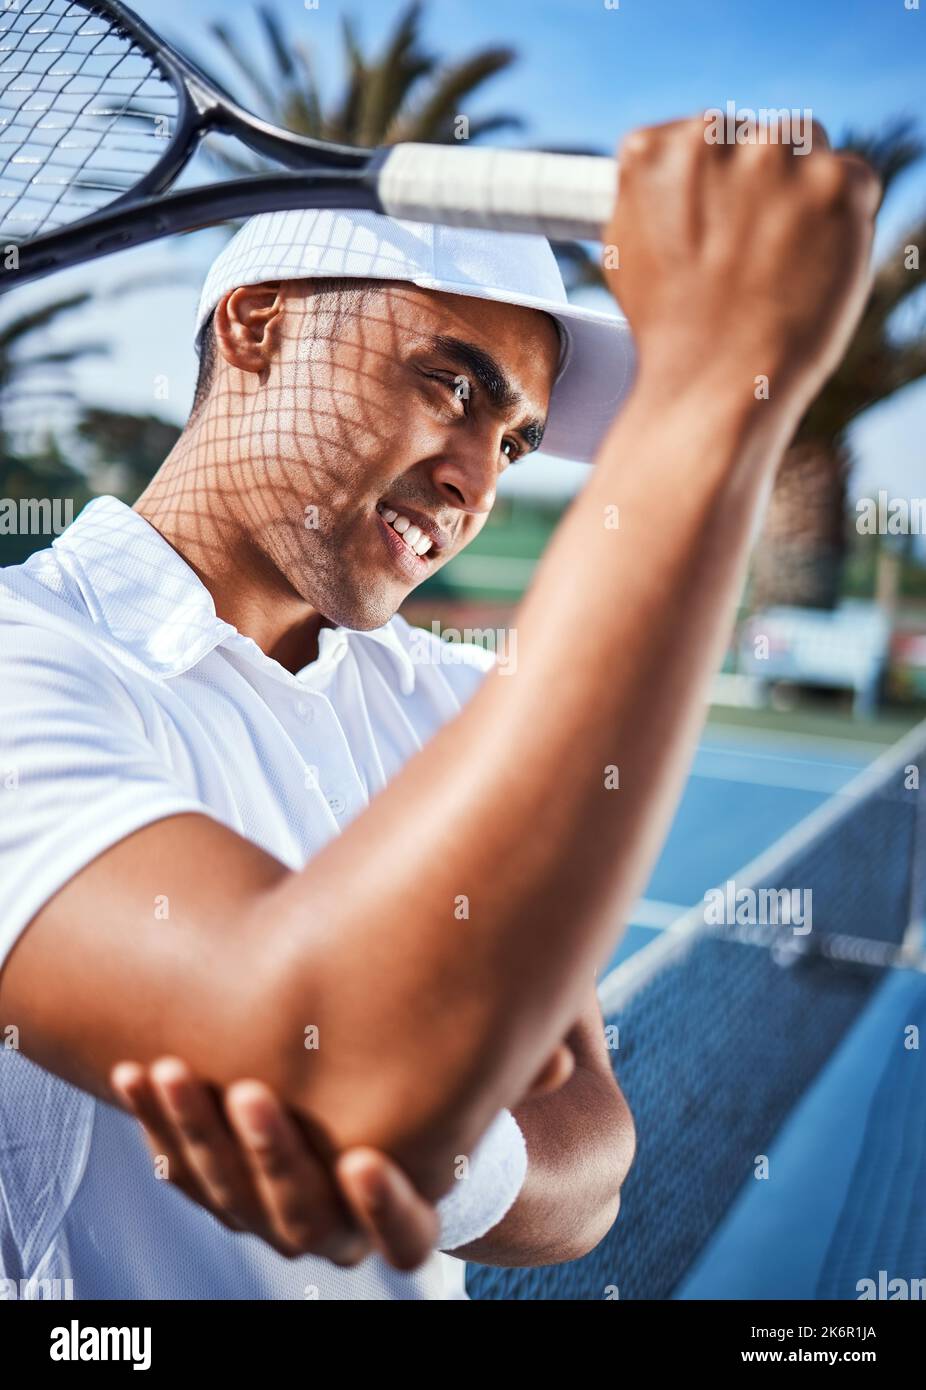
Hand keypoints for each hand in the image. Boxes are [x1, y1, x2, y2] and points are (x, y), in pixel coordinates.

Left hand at [110, 1044, 573, 1267]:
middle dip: (269, 1154)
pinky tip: (137, 1075)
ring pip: (224, 1195)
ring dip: (193, 1134)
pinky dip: (157, 1126)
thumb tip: (561, 1059)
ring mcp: (268, 1210)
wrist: (356, 1109)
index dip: (381, 1205)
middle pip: (295, 1215)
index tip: (364, 1156)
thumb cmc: (431, 1090)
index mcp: (398, 1214)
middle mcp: (328, 1226)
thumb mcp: (472, 1086)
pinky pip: (184, 1168)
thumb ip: (511, 1078)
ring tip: (168, 1069)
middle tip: (251, 1092)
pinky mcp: (223, 1185)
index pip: (401, 1238)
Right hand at [603, 114, 880, 414]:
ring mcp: (778, 156)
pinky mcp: (839, 182)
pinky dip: (845, 217)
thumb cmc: (669, 332)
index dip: (714, 186)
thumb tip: (677, 167)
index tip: (716, 228)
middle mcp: (712, 137)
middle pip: (755, 136)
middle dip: (759, 183)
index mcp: (651, 151)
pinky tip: (812, 264)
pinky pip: (855, 178)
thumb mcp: (626, 250)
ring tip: (780, 260)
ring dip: (803, 189)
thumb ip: (650, 193)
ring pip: (807, 147)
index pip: (700, 138)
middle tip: (750, 252)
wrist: (714, 385)